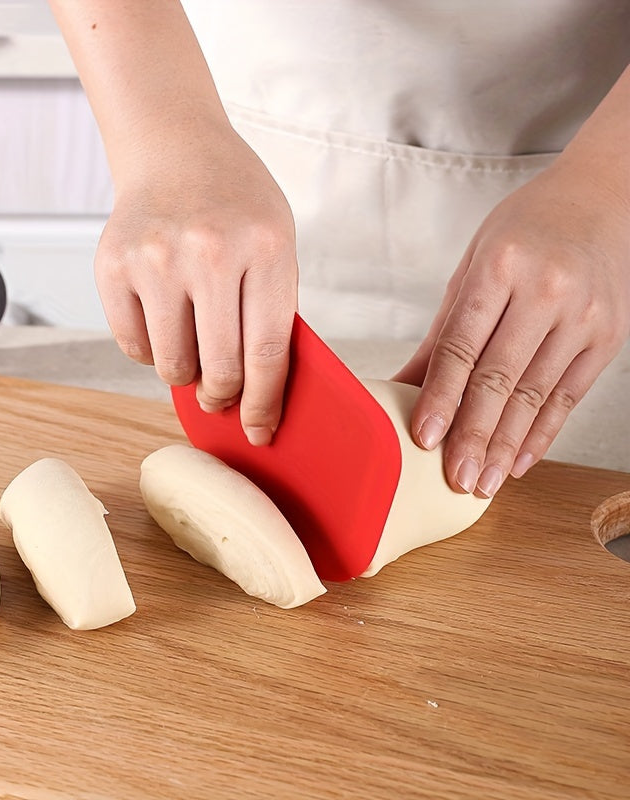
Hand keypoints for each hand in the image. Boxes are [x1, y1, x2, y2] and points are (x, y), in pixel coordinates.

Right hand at [95, 118, 298, 445]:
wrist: (175, 149)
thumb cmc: (235, 204)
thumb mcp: (276, 244)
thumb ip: (270, 312)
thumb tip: (257, 394)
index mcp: (264, 248)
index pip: (267, 354)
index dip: (264, 404)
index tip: (260, 429)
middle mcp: (208, 252)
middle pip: (219, 370)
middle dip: (222, 396)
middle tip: (220, 394)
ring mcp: (155, 258)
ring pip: (170, 366)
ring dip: (184, 373)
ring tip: (193, 347)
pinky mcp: (112, 265)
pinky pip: (133, 346)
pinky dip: (150, 350)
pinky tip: (163, 320)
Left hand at [394, 156, 629, 496]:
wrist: (599, 200)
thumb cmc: (523, 232)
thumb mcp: (471, 268)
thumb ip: (442, 331)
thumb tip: (401, 385)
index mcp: (500, 267)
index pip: (462, 345)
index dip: (441, 396)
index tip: (424, 437)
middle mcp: (546, 291)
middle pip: (500, 377)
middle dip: (474, 434)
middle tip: (455, 477)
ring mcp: (583, 316)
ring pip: (535, 394)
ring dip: (507, 445)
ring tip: (483, 480)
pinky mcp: (607, 338)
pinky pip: (568, 396)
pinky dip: (542, 432)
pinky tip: (520, 460)